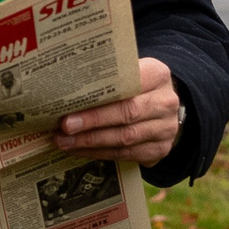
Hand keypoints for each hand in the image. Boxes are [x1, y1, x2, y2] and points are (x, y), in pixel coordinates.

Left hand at [52, 58, 182, 167]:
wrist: (161, 106)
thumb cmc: (134, 86)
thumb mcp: (126, 73)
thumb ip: (103, 77)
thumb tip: (62, 87)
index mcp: (157, 75)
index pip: (127, 85)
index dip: (99, 100)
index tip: (69, 109)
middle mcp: (166, 102)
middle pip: (127, 113)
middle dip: (92, 122)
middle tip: (64, 128)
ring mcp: (166, 128)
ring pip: (126, 138)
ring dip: (91, 142)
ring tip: (64, 141)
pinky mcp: (161, 149)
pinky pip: (127, 154)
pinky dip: (100, 153)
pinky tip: (79, 150)